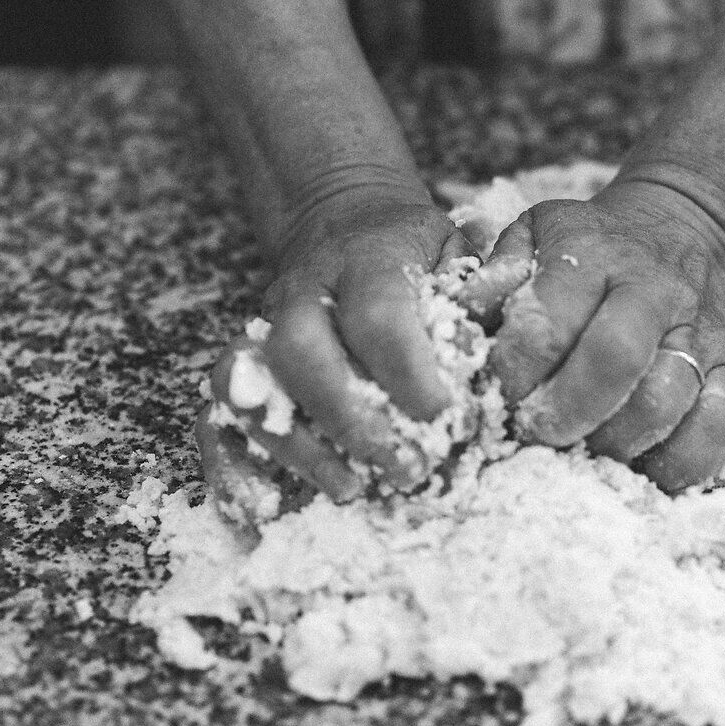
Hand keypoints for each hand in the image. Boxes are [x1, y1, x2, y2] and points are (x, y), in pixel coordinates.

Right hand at [195, 182, 514, 523]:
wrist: (344, 218)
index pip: (378, 314)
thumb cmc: (415, 251)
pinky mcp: (242, 365)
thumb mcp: (456, 253)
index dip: (409, 371)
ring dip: (296, 446)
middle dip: (352, 419)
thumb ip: (478, 298)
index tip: (447, 418)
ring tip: (352, 491)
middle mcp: (304, 290)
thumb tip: (510, 355)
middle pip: (300, 350)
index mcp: (367, 257)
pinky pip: (214, 414)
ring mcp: (263, 327)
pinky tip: (260, 507)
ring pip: (246, 384)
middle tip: (408, 469)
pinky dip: (228, 463)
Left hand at [483, 177, 724, 491]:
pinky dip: (682, 462)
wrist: (684, 230)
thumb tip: (460, 321)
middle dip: (563, 412)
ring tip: (583, 448)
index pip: (546, 322)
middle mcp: (650, 291)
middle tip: (535, 432)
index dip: (512, 372)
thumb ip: (494, 276)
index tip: (495, 393)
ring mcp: (698, 332)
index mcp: (591, 254)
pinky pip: (722, 427)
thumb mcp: (534, 235)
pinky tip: (642, 467)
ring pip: (666, 401)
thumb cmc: (590, 247)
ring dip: (613, 442)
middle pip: (614, 359)